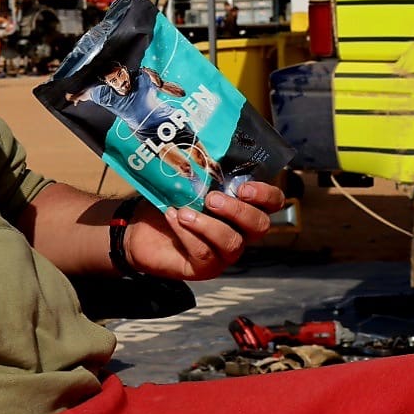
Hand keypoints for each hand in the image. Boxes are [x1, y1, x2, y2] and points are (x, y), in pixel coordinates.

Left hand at [123, 181, 285, 281]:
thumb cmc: (171, 201)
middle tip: (212, 199)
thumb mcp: (188, 181)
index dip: (267, 195)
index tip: (245, 187)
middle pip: (260, 226)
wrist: (140, 230)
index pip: (273, 202)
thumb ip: (202, 170)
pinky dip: (187, 234)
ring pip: (232, 243)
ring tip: (185, 212)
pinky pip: (205, 253)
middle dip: (238, 210)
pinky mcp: (205, 268)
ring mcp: (225, 253)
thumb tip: (202, 145)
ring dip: (209, 225)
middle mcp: (241, 231)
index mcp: (243, 206)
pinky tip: (173, 218)